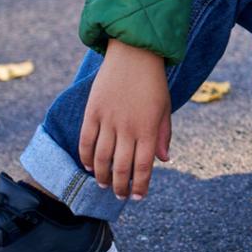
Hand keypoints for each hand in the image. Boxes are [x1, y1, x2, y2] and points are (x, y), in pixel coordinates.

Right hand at [79, 38, 171, 200]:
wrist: (134, 54)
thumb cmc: (153, 82)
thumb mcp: (165, 108)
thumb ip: (162, 135)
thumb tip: (163, 160)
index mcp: (148, 129)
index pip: (144, 167)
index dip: (140, 185)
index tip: (138, 197)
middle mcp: (127, 128)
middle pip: (120, 167)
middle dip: (120, 186)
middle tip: (118, 195)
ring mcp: (108, 120)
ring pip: (101, 158)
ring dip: (101, 175)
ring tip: (103, 184)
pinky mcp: (93, 111)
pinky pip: (86, 140)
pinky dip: (87, 156)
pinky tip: (89, 166)